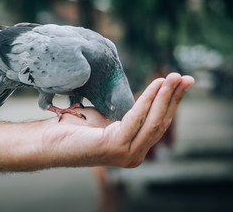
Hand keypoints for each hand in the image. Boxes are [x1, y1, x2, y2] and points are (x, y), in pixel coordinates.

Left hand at [41, 73, 193, 167]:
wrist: (48, 140)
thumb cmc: (75, 128)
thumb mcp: (107, 119)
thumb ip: (127, 115)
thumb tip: (146, 99)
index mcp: (133, 149)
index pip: (158, 124)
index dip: (172, 103)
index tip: (182, 83)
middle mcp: (133, 155)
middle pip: (160, 122)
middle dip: (174, 98)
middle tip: (184, 77)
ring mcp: (125, 154)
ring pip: (152, 121)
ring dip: (164, 96)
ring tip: (173, 77)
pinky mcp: (114, 147)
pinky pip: (136, 118)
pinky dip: (147, 100)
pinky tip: (155, 85)